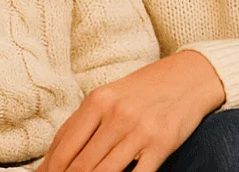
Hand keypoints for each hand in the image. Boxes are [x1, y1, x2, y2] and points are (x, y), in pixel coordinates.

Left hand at [39, 50, 225, 171]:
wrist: (189, 76)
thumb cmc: (144, 89)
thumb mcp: (109, 96)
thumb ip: (81, 125)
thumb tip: (50, 161)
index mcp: (99, 100)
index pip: (64, 148)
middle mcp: (117, 114)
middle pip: (80, 166)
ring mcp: (139, 130)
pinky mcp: (161, 144)